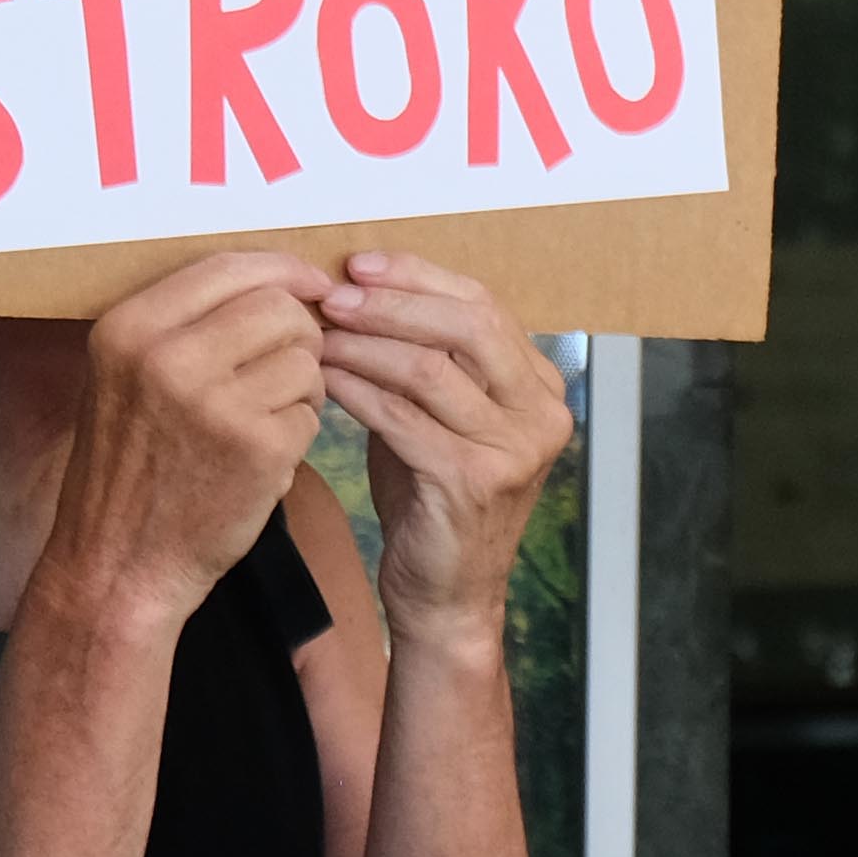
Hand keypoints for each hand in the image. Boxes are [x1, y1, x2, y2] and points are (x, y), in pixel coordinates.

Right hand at [41, 252, 333, 629]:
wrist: (119, 562)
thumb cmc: (132, 468)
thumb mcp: (128, 377)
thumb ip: (189, 324)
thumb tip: (279, 278)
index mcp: (129, 327)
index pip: (231, 266)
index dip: (285, 271)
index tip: (315, 286)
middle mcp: (166, 356)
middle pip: (280, 307)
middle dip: (301, 336)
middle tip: (284, 373)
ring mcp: (213, 402)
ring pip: (306, 359)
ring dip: (305, 388)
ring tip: (266, 419)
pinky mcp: (257, 447)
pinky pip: (313, 414)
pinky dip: (301, 433)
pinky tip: (263, 458)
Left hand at [320, 254, 571, 651]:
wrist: (447, 592)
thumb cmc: (433, 498)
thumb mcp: (441, 418)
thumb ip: (426, 362)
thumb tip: (364, 292)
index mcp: (540, 387)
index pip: (485, 306)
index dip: (420, 277)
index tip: (358, 264)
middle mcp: (540, 413)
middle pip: (469, 326)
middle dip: (393, 302)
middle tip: (333, 295)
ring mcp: (513, 448)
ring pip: (430, 368)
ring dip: (363, 344)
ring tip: (317, 333)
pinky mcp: (473, 480)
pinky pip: (402, 416)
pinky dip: (355, 390)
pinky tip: (321, 379)